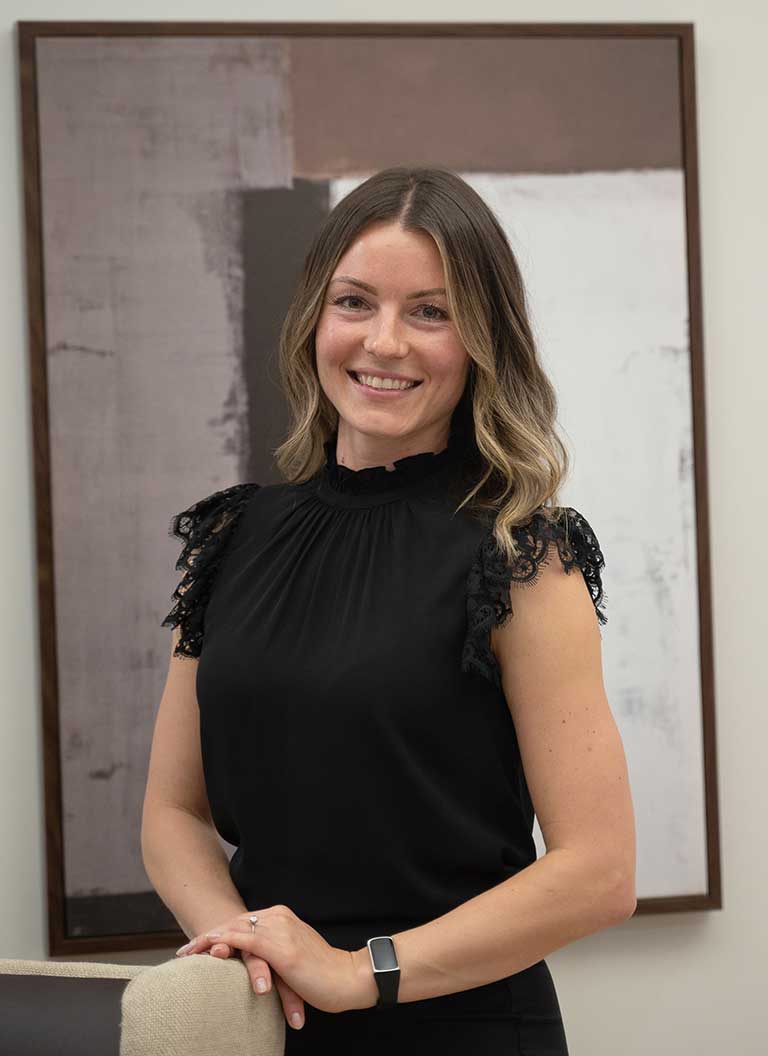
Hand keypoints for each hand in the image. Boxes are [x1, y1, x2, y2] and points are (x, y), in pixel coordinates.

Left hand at [175, 905, 367, 1018]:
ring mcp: (279, 930)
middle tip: (184, 950)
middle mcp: (279, 917)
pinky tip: (208, 950)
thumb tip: (258, 961)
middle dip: (207, 936)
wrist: (346, 977)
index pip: (243, 922)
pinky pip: (244, 941)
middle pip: (234, 923)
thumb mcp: (294, 956)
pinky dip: (223, 943)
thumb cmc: (324, 973)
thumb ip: (276, 951)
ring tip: (187, 952)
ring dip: (208, 940)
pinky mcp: (279, 948)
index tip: (198, 945)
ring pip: (235, 930)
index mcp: (282, 917)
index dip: (219, 933)